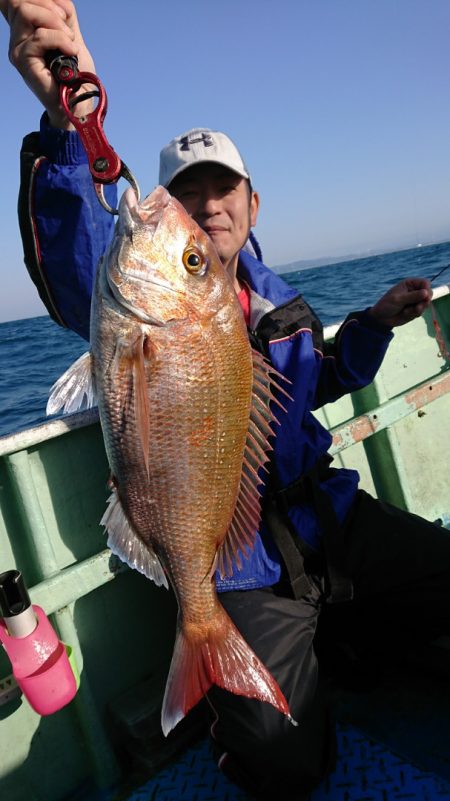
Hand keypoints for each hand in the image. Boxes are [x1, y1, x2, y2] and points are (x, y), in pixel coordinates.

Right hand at [1, 0, 95, 128]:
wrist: (78, 102)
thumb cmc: (75, 74)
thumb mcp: (71, 36)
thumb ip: (63, 16)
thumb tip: (60, 2)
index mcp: (26, 29)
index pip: (15, 1)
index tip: (62, 13)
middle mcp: (17, 37)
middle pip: (22, 1)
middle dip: (51, 7)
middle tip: (68, 28)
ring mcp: (17, 49)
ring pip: (26, 12)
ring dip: (56, 23)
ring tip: (69, 41)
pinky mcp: (23, 61)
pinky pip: (40, 37)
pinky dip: (61, 40)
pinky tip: (70, 52)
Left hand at [368, 277, 431, 328]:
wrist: (381, 318)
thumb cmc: (386, 305)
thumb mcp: (398, 299)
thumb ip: (412, 296)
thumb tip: (426, 293)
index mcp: (410, 284)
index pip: (425, 283)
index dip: (427, 289)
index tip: (425, 296)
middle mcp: (415, 291)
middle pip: (429, 293)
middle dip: (424, 301)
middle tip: (417, 307)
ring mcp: (416, 301)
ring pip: (426, 304)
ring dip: (418, 309)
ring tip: (406, 311)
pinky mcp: (415, 310)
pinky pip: (421, 312)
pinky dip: (414, 314)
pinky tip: (405, 314)